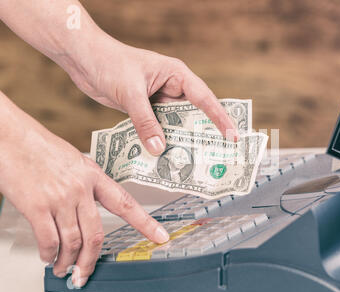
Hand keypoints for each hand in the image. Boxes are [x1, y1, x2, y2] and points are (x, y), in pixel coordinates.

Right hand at [0, 94, 169, 287]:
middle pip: (96, 234)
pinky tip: (48, 256)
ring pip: (73, 241)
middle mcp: (81, 188)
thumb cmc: (39, 146)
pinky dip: (49, 254)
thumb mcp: (74, 161)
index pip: (126, 204)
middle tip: (85, 273)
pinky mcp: (37, 206)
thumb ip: (86, 184)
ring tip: (64, 268)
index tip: (160, 236)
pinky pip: (49, 240)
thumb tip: (87, 209)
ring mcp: (60, 198)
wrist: (11, 136)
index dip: (146, 224)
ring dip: (68, 261)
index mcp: (94, 175)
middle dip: (91, 260)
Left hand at [64, 39, 238, 155]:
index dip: (220, 119)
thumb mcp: (131, 93)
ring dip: (177, 141)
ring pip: (174, 124)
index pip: (204, 99)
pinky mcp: (144, 109)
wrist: (83, 58)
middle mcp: (171, 87)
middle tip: (214, 155)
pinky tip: (161, 156)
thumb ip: (145, 121)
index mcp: (176, 74)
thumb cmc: (109, 62)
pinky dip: (159, 141)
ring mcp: (157, 99)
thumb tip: (159, 148)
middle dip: (201, 134)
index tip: (232, 137)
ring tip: (188, 162)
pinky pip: (157, 128)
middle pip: (192, 114)